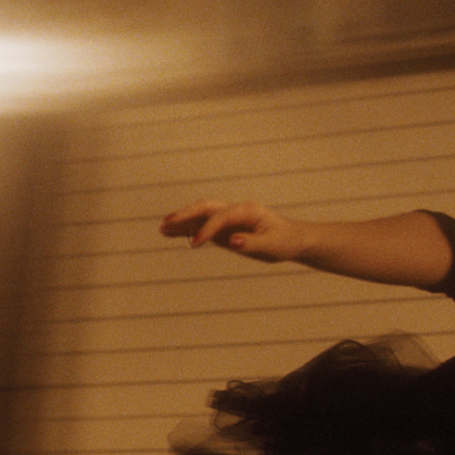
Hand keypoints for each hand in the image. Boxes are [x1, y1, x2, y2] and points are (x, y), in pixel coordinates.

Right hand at [160, 200, 303, 262]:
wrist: (292, 239)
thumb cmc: (285, 242)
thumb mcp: (272, 247)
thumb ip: (252, 244)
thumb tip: (232, 241)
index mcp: (247, 211)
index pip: (221, 217)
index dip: (207, 229)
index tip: (196, 243)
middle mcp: (235, 211)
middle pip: (206, 207)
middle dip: (186, 214)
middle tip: (166, 224)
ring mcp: (228, 219)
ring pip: (201, 215)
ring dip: (182, 221)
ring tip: (161, 229)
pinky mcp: (225, 229)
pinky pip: (202, 226)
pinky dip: (187, 229)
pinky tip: (171, 234)